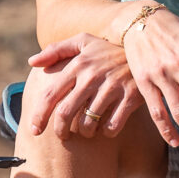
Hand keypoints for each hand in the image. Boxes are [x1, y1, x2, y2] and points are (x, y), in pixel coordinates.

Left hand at [26, 34, 144, 139]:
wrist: (146, 45)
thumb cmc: (108, 48)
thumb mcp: (83, 41)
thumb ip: (56, 50)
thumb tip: (32, 62)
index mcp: (77, 65)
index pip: (51, 95)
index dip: (39, 116)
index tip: (34, 131)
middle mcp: (92, 77)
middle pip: (66, 113)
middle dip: (60, 130)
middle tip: (62, 136)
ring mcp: (112, 88)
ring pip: (88, 123)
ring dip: (85, 132)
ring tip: (87, 129)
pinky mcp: (131, 97)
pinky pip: (112, 126)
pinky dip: (107, 132)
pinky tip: (107, 128)